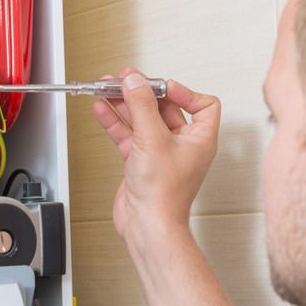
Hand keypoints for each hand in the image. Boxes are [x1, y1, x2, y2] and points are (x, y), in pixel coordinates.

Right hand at [92, 68, 220, 252]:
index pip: (203, 105)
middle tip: (126, 80)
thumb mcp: (153, 140)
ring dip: (125, 104)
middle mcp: (183, 144)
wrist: (147, 226)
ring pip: (143, 119)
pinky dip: (116, 121)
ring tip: (107, 89)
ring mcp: (160, 152)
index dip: (184, 92)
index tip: (162, 86)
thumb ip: (142, 107)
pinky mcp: (141, 161)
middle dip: (144, 93)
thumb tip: (136, 82)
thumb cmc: (163, 196)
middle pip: (165, 108)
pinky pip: (129, 134)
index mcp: (200, 139)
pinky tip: (103, 109)